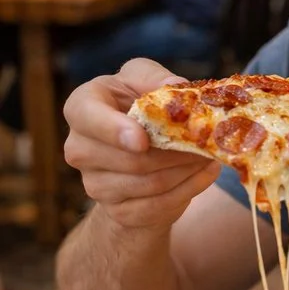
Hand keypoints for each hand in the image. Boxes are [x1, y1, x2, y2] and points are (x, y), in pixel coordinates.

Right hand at [63, 58, 219, 229]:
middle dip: (174, 151)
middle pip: (130, 159)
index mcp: (81, 108)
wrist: (134, 153)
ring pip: (149, 183)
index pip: (86, 116)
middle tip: (205, 142)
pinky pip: (158, 205)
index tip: (142, 140)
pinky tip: (204, 173)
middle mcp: (79, 148)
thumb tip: (177, 88)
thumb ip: (155, 79)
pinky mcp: (117, 211)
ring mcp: (94, 184)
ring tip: (209, 154)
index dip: (113, 130)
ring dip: (186, 169)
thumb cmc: (136, 105)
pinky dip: (189, 188)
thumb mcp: (143, 80)